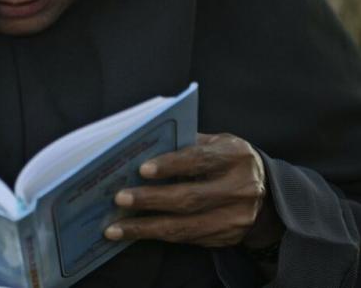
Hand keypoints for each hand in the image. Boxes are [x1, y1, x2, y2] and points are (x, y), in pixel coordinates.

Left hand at [103, 134, 269, 247]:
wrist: (266, 192)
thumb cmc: (225, 159)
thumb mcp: (215, 142)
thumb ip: (185, 144)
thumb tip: (140, 149)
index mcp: (235, 156)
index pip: (201, 160)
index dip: (171, 165)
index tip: (142, 170)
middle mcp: (241, 188)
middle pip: (190, 198)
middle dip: (150, 199)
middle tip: (119, 198)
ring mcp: (236, 218)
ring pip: (185, 226)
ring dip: (146, 228)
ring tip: (115, 227)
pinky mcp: (226, 238)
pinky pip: (186, 238)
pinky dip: (156, 236)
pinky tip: (133, 232)